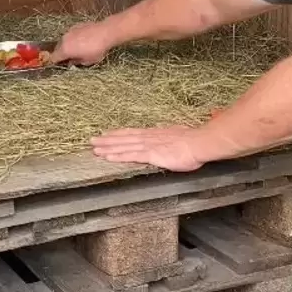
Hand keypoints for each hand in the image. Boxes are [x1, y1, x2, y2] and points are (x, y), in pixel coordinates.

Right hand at [50, 21, 113, 64]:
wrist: (105, 32)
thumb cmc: (96, 49)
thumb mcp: (87, 61)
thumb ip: (76, 62)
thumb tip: (72, 62)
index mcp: (65, 50)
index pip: (53, 58)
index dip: (56, 62)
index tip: (61, 64)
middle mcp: (64, 39)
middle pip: (58, 48)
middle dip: (62, 54)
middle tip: (70, 58)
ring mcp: (69, 31)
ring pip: (64, 40)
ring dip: (67, 45)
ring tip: (78, 49)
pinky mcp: (75, 26)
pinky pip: (71, 34)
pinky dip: (73, 38)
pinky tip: (83, 41)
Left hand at [90, 125, 209, 171]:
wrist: (199, 143)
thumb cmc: (194, 143)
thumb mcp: (180, 137)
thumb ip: (172, 139)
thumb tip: (173, 141)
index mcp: (155, 134)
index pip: (133, 133)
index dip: (119, 134)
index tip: (108, 134)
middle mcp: (148, 137)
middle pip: (124, 138)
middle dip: (107, 140)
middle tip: (92, 140)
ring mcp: (148, 146)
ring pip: (123, 146)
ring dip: (108, 148)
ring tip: (95, 149)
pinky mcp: (151, 155)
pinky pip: (130, 156)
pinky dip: (118, 156)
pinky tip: (107, 157)